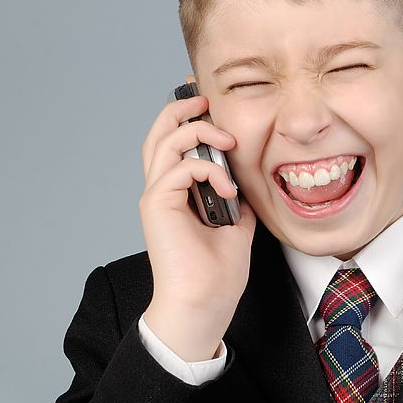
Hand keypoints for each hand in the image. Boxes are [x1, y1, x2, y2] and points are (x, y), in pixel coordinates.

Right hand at [139, 76, 256, 360]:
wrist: (204, 302)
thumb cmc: (217, 273)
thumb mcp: (237, 224)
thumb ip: (236, 198)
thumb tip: (246, 181)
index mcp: (178, 192)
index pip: (175, 142)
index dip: (190, 117)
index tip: (214, 104)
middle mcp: (162, 189)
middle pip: (159, 131)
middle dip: (182, 107)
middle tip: (208, 100)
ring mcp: (157, 196)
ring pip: (165, 140)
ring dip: (199, 132)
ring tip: (228, 141)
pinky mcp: (157, 205)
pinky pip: (179, 168)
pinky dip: (209, 170)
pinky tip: (229, 190)